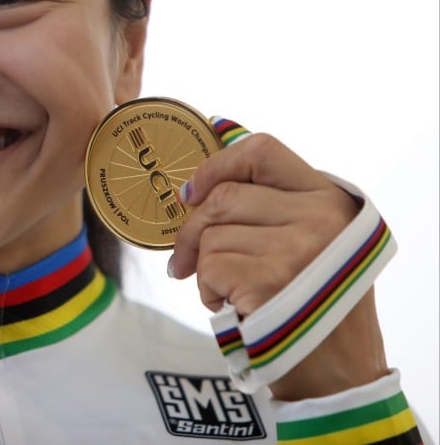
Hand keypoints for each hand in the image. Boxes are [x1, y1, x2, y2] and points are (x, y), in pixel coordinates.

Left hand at [169, 132, 387, 399]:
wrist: (337, 373)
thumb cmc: (313, 303)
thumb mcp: (314, 241)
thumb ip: (273, 205)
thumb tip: (199, 184)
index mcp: (330, 198)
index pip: (262, 150)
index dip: (217, 165)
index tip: (193, 192)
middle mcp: (319, 217)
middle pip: (223, 197)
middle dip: (194, 230)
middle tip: (187, 259)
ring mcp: (296, 248)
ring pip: (211, 235)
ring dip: (205, 267)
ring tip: (231, 291)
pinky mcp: (269, 280)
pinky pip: (208, 267)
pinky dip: (207, 291)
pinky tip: (232, 307)